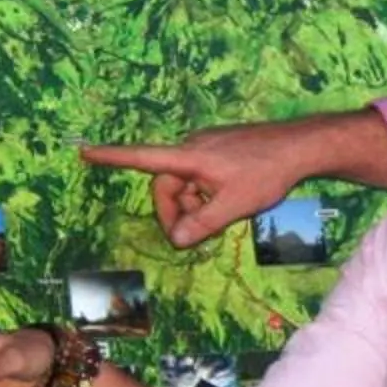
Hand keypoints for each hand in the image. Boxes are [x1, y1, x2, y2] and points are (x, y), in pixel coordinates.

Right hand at [80, 122, 321, 248]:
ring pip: (186, 183)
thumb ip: (203, 224)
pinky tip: (231, 199)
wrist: (301, 146)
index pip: (143, 158)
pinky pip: (201, 176)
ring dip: (195, 204)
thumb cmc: (267, 172)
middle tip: (195, 235)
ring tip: (224, 213)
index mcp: (190, 157)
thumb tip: (176, 240)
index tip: (85, 152)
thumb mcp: (235, 205)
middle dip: (177, 211)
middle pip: (167, 185)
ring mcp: (208, 147)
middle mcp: (193, 147)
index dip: (112, 157)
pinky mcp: (221, 150)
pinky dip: (207, 194)